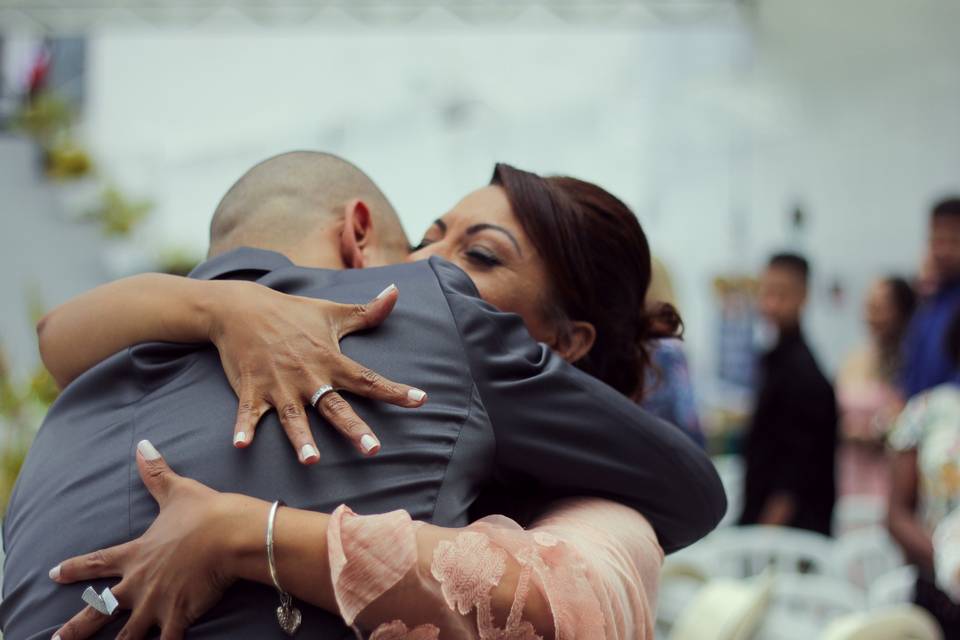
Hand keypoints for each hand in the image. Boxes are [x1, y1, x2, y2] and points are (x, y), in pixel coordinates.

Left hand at [50, 440, 265, 639]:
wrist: (230, 534)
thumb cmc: (206, 513)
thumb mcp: (177, 491)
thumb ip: (157, 473)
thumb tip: (142, 445)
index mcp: (137, 554)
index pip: (97, 562)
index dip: (75, 568)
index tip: (54, 573)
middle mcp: (139, 583)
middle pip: (100, 609)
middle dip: (76, 627)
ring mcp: (156, 603)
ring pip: (126, 635)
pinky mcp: (178, 616)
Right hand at [207, 281, 426, 463]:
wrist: (242, 308)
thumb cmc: (292, 313)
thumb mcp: (332, 312)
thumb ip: (367, 312)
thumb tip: (395, 292)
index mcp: (330, 360)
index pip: (368, 379)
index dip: (395, 390)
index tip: (420, 400)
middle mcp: (308, 375)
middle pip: (334, 406)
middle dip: (353, 427)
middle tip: (373, 449)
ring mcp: (279, 385)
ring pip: (293, 416)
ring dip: (301, 438)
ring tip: (310, 461)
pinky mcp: (252, 390)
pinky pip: (248, 413)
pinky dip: (243, 428)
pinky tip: (240, 445)